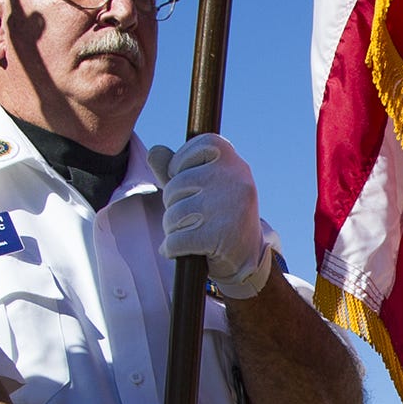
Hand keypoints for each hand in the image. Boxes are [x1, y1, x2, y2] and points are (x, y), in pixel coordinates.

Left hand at [160, 133, 275, 299]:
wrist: (248, 259)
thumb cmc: (221, 218)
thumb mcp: (205, 188)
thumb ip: (179, 169)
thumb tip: (154, 151)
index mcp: (235, 164)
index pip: (200, 144)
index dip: (182, 161)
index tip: (187, 183)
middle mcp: (235, 181)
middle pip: (177, 184)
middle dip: (173, 203)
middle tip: (188, 217)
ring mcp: (228, 208)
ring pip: (173, 213)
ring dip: (172, 228)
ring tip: (186, 233)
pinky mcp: (219, 236)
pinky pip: (175, 240)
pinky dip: (171, 248)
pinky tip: (179, 250)